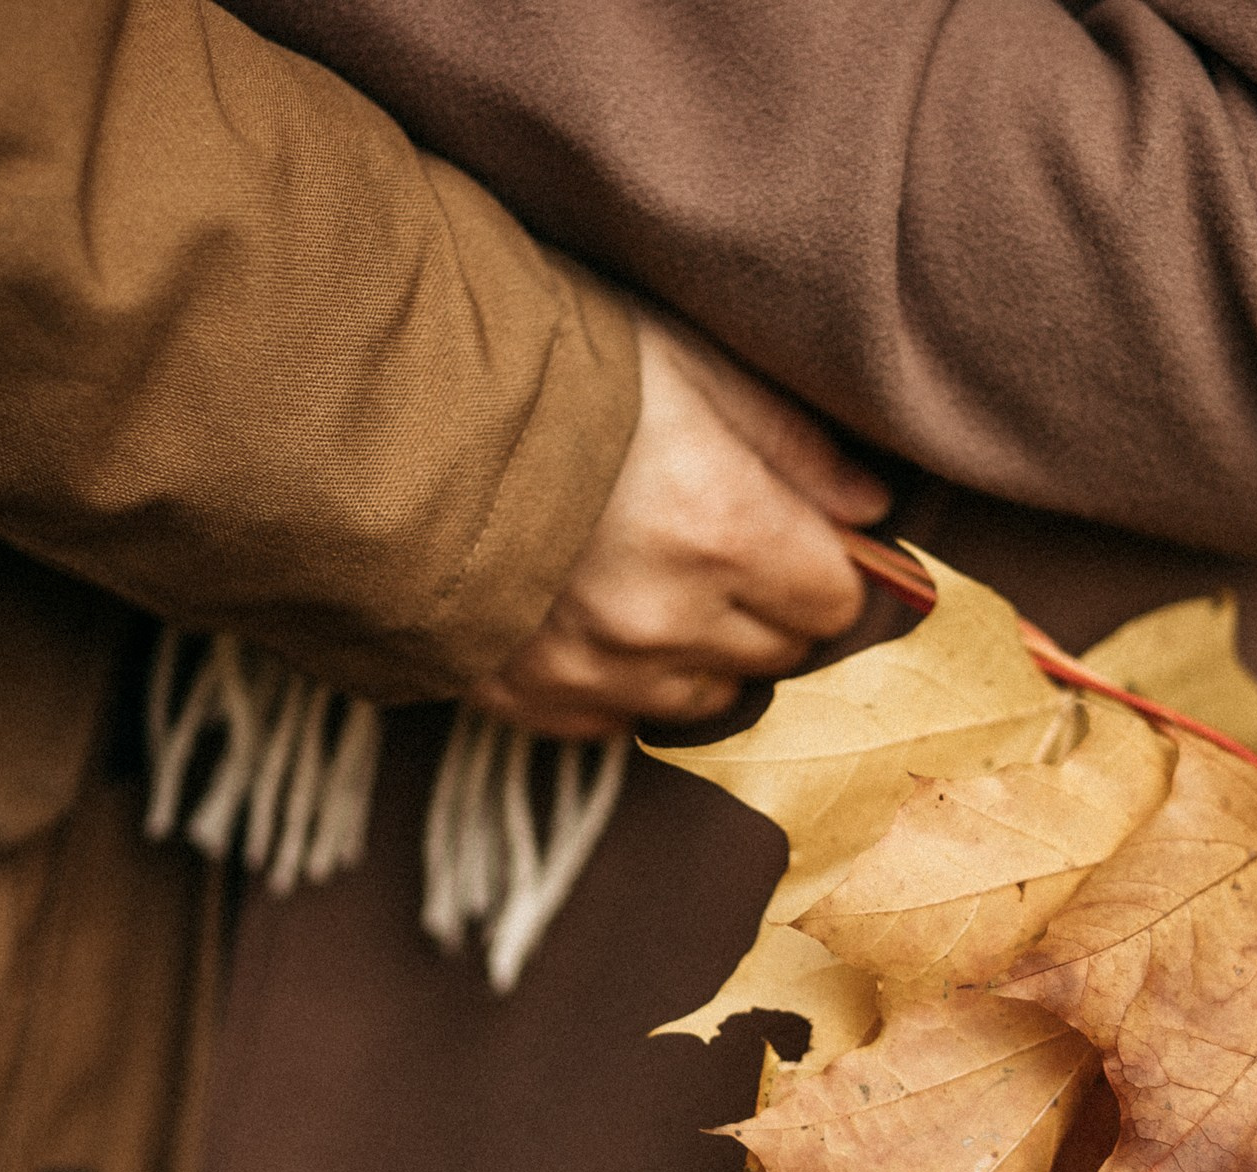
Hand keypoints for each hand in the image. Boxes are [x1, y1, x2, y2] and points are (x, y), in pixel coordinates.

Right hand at [468, 312, 887, 738]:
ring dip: (701, 653)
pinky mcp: (529, 699)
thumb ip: (790, 443)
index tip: (796, 537)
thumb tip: (872, 509)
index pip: (834, 599)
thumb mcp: (683, 363)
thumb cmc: (543, 368)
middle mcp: (667, 618)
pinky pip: (618, 724)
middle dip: (767, 607)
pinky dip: (624, 684)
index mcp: (720, 529)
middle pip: (777, 655)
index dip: (824, 564)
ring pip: (705, 700)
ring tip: (654, 583)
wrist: (384, 412)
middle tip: (717, 548)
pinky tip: (595, 621)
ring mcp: (595, 670)